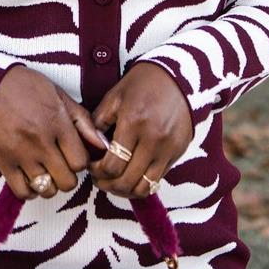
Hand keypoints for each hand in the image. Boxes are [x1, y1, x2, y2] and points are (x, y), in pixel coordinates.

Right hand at [0, 64, 110, 200]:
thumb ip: (82, 121)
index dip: (80, 161)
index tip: (73, 153)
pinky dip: (30, 190)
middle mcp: (40, 142)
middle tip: (61, 164)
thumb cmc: (24, 87)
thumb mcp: (58, 95)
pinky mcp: (2, 162)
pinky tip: (31, 178)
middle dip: (68, 175)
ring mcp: (20, 154)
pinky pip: (22, 192)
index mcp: (56, 123)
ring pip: (47, 190)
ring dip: (50, 184)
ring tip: (46, 170)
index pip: (80, 162)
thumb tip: (102, 145)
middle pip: (67, 181)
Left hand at [89, 62, 194, 197]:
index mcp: (133, 123)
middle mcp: (153, 140)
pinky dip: (141, 184)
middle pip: (126, 181)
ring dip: (124, 190)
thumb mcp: (115, 96)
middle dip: (107, 184)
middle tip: (99, 178)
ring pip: (143, 187)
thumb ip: (98, 122)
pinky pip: (157, 180)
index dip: (97, 172)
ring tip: (114, 181)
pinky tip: (131, 175)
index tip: (91, 166)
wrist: (179, 78)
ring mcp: (168, 149)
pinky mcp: (177, 153)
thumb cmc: (142, 84)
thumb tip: (88, 147)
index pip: (112, 165)